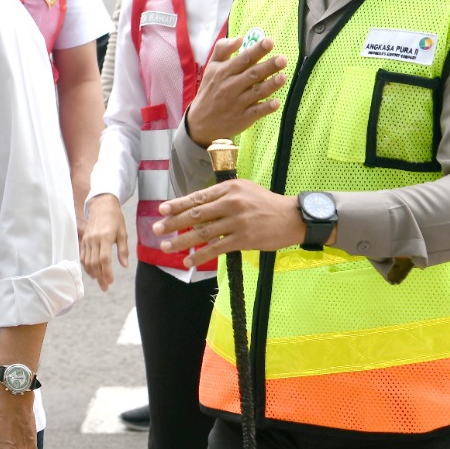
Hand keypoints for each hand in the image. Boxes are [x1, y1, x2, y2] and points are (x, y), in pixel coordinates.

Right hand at [81, 195, 129, 291]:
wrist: (101, 205)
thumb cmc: (115, 219)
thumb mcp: (123, 233)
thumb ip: (123, 250)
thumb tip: (124, 266)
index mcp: (106, 237)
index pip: (104, 258)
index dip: (107, 271)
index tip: (111, 281)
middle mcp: (94, 239)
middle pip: (94, 262)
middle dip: (100, 277)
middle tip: (105, 287)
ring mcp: (87, 240)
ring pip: (87, 261)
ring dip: (93, 273)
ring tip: (100, 282)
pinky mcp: (83, 240)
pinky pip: (83, 256)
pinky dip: (86, 266)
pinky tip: (92, 273)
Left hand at [155, 180, 308, 269]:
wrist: (293, 217)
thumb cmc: (265, 203)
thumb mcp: (244, 190)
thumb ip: (222, 195)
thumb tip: (197, 205)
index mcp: (229, 188)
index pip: (198, 197)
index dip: (177, 204)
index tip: (161, 210)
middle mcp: (231, 203)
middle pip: (196, 214)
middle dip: (173, 223)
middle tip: (156, 229)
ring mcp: (238, 221)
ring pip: (203, 232)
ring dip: (182, 241)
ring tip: (166, 247)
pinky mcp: (244, 239)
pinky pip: (217, 248)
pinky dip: (200, 254)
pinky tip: (188, 260)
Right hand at [183, 36, 287, 146]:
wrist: (200, 122)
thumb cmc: (210, 90)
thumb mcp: (211, 67)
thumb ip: (223, 49)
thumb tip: (240, 38)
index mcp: (224, 72)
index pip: (243, 59)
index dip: (256, 50)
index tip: (269, 42)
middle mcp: (231, 86)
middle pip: (252, 74)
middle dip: (268, 66)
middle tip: (282, 59)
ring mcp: (237, 103)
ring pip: (256, 92)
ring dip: (270, 85)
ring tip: (283, 77)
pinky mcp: (243, 118)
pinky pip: (256, 112)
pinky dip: (266, 107)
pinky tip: (276, 103)